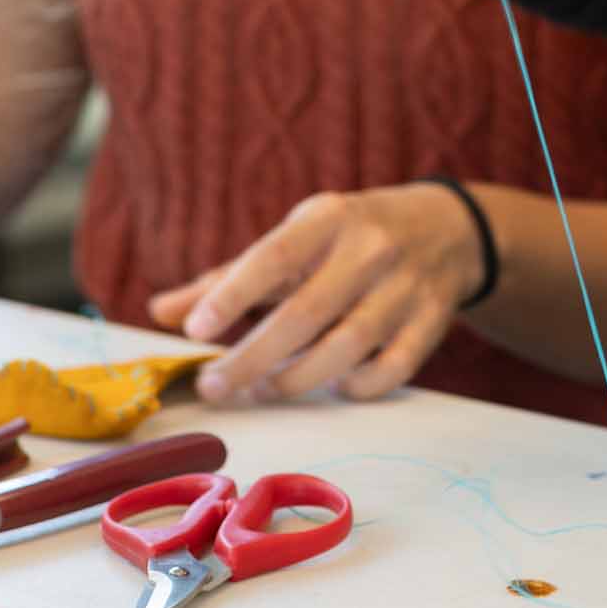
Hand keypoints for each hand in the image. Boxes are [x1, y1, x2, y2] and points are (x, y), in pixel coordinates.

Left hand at [144, 183, 484, 403]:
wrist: (447, 229)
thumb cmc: (348, 238)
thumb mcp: (294, 240)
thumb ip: (227, 278)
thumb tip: (159, 312)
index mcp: (330, 217)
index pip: (276, 255)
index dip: (234, 294)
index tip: (195, 329)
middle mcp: (372, 248)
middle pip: (306, 314)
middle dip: (253, 358)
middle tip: (213, 386)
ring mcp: (407, 287)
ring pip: (347, 347)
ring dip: (295, 379)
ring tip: (258, 390)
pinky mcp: (432, 322)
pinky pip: (392, 369)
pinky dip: (356, 386)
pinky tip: (330, 387)